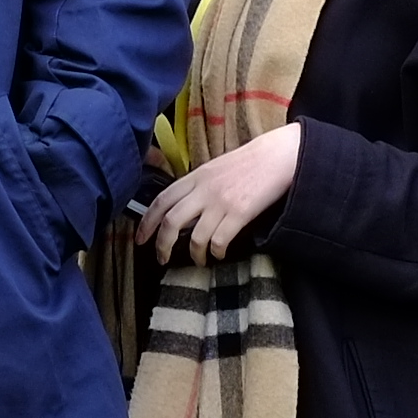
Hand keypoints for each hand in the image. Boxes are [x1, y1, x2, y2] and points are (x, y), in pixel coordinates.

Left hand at [137, 123, 302, 261]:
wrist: (277, 156)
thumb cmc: (248, 163)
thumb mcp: (214, 169)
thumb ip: (196, 187)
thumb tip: (182, 210)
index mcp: (195, 177)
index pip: (162, 200)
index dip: (146, 222)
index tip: (140, 238)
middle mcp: (204, 190)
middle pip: (171, 222)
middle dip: (162, 245)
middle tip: (162, 258)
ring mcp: (222, 202)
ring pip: (195, 237)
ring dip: (194, 254)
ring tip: (199, 260)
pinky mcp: (240, 213)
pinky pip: (219, 241)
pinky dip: (216, 252)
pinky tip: (219, 254)